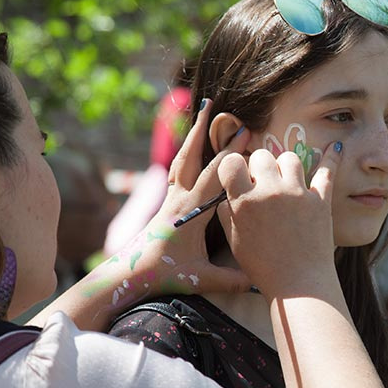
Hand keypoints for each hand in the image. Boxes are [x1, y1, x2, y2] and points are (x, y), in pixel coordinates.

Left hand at [64, 101, 252, 321]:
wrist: (131, 274)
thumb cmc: (164, 275)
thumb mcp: (200, 278)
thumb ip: (229, 279)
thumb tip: (256, 281)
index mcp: (191, 211)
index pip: (214, 176)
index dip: (230, 154)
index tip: (245, 133)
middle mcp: (179, 199)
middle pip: (190, 156)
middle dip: (202, 130)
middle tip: (212, 105)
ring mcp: (170, 198)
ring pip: (181, 160)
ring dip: (192, 136)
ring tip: (200, 114)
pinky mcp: (166, 203)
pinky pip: (177, 171)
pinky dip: (186, 154)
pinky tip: (192, 146)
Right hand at [217, 140, 343, 298]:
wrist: (299, 286)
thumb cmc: (263, 267)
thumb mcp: (234, 240)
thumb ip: (227, 212)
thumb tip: (227, 193)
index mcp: (245, 201)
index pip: (232, 162)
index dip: (233, 167)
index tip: (237, 176)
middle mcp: (271, 191)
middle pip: (261, 155)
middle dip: (258, 166)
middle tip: (261, 182)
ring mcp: (298, 194)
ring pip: (290, 158)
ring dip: (285, 166)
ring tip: (285, 180)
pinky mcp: (321, 200)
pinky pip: (328, 171)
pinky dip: (332, 158)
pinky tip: (336, 148)